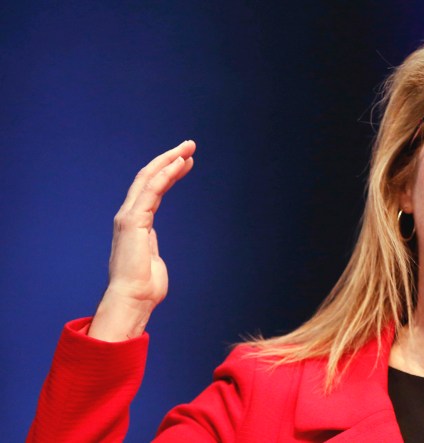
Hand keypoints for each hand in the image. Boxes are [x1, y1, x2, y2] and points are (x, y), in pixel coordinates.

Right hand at [88, 141, 195, 341]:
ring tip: (188, 148)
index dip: (168, 172)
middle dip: (169, 158)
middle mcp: (129, 215)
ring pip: (149, 178)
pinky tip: (178, 163)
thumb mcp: (150, 262)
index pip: (151, 189)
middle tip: (189, 145)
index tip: (185, 161)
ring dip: (169, 160)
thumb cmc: (144, 288)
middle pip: (148, 177)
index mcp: (135, 223)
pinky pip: (151, 190)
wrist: (133, 300)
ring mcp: (129, 216)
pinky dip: (165, 174)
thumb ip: (149, 250)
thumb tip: (151, 253)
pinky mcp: (133, 220)